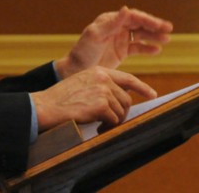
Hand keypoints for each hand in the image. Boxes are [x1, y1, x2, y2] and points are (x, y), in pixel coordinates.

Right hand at [32, 66, 156, 130]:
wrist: (46, 106)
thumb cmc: (61, 99)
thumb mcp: (82, 84)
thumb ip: (101, 86)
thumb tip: (121, 100)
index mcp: (99, 71)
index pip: (127, 78)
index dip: (142, 88)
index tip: (152, 95)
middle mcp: (103, 78)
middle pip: (126, 99)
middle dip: (122, 113)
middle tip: (110, 122)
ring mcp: (102, 90)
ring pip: (121, 110)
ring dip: (114, 121)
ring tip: (101, 125)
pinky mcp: (100, 104)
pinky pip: (113, 119)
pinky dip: (108, 127)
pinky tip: (97, 128)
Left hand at [55, 6, 172, 79]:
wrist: (76, 71)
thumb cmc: (83, 52)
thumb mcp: (96, 35)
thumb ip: (111, 23)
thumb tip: (126, 8)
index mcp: (110, 20)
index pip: (133, 16)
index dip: (148, 19)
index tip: (160, 25)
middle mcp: (116, 27)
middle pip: (140, 24)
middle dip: (154, 26)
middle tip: (169, 29)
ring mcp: (119, 39)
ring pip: (141, 35)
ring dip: (154, 36)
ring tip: (166, 39)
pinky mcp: (121, 51)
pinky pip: (137, 48)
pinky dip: (147, 48)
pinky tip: (157, 50)